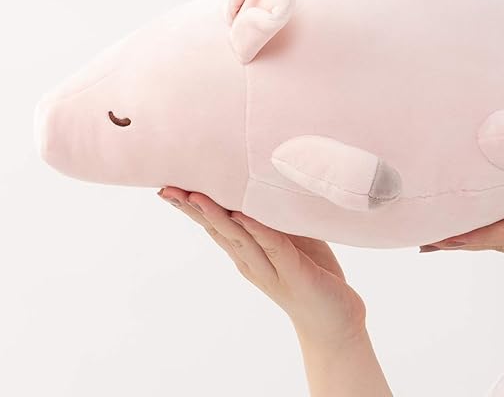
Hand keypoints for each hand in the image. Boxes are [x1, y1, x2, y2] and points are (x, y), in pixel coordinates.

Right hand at [157, 187, 393, 395]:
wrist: (335, 321)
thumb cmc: (313, 272)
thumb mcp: (291, 237)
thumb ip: (274, 217)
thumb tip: (263, 181)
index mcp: (248, 251)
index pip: (215, 224)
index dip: (192, 206)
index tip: (168, 187)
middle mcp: (251, 261)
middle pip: (217, 229)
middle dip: (192, 209)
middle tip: (167, 189)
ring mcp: (270, 269)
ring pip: (237, 237)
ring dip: (215, 216)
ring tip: (194, 196)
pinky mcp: (294, 272)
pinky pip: (273, 245)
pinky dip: (256, 229)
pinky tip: (240, 216)